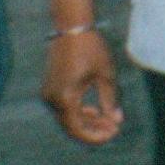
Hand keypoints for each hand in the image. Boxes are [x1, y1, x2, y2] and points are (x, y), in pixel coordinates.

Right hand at [42, 29, 123, 145]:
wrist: (71, 28)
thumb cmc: (91, 49)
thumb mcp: (106, 75)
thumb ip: (110, 100)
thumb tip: (116, 120)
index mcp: (65, 99)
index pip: (78, 129)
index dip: (96, 136)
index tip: (114, 133)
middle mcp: (52, 100)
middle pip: (71, 127)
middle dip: (93, 130)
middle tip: (114, 128)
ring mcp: (48, 95)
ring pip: (67, 118)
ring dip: (86, 121)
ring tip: (108, 120)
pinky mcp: (49, 89)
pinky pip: (63, 108)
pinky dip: (78, 112)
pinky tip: (94, 110)